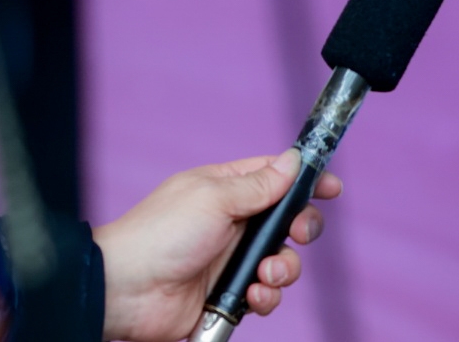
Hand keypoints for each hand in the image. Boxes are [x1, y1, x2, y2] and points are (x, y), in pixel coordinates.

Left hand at [94, 152, 341, 341]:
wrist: (125, 290)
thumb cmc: (161, 233)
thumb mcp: (214, 198)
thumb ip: (259, 185)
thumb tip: (293, 160)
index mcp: (229, 190)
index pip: (278, 178)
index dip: (308, 181)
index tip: (333, 188)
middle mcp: (235, 223)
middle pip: (290, 222)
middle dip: (303, 228)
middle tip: (297, 233)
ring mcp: (232, 261)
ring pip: (283, 261)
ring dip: (284, 268)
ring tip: (264, 273)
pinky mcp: (229, 295)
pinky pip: (265, 296)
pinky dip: (265, 297)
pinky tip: (252, 296)